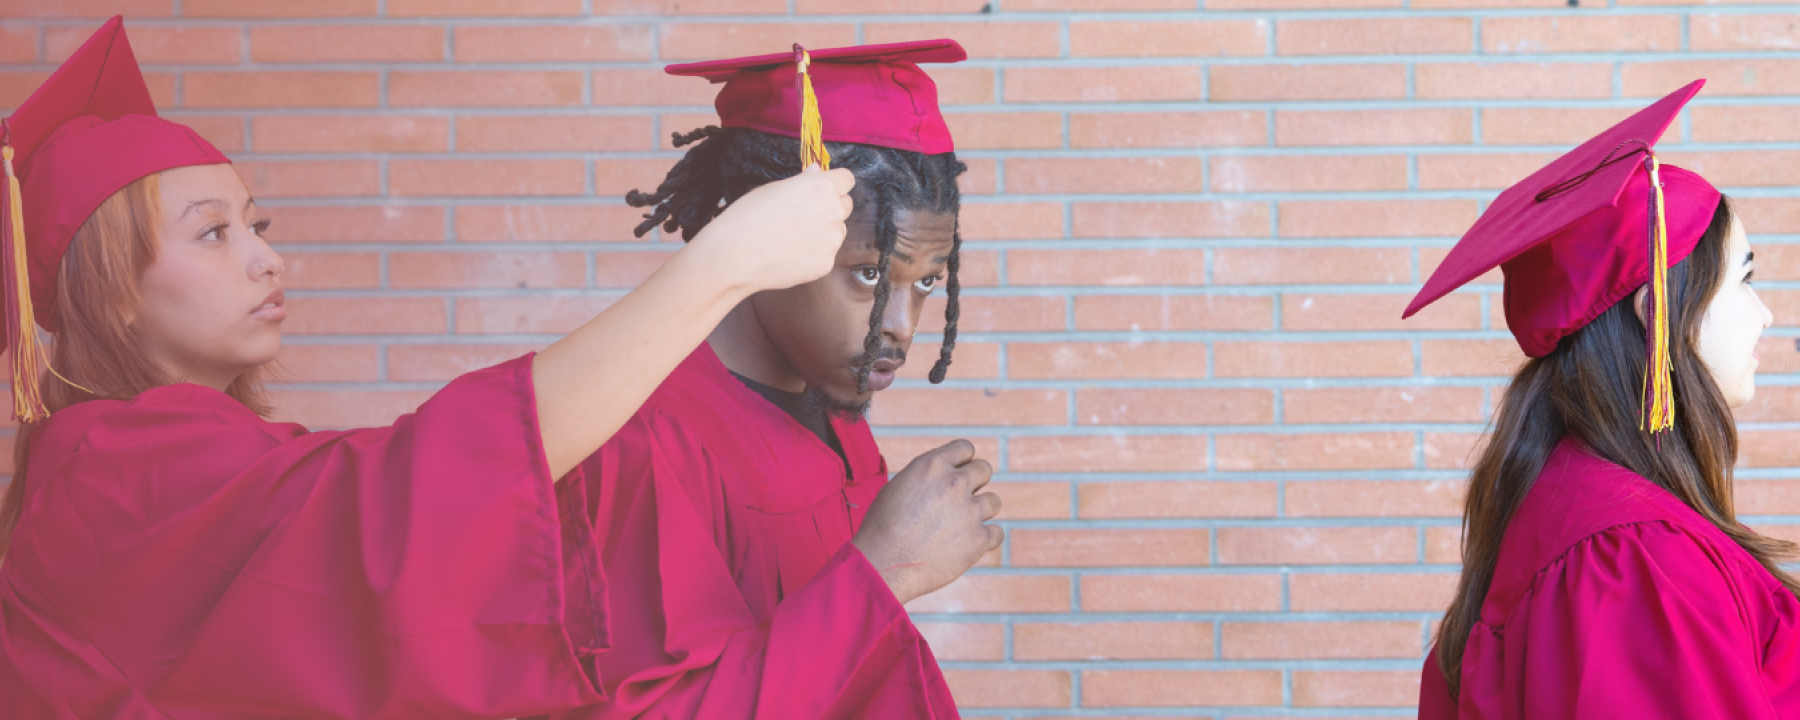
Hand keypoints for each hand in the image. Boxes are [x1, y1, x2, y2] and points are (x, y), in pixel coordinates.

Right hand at [688, 166, 855, 295]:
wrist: (734, 256)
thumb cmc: (747, 217)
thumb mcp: (773, 188)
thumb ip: (803, 181)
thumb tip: (817, 172)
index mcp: (821, 187)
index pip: (847, 179)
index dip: (835, 183)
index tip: (824, 189)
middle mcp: (833, 212)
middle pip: (846, 205)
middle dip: (831, 207)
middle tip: (805, 214)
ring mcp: (832, 240)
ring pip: (837, 231)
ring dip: (824, 231)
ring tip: (793, 237)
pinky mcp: (826, 264)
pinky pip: (827, 253)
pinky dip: (815, 253)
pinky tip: (791, 253)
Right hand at [852, 440, 1003, 603]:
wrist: (883, 564)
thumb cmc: (882, 528)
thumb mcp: (898, 487)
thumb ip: (927, 478)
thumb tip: (943, 479)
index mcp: (933, 464)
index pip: (965, 448)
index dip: (961, 462)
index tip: (955, 475)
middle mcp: (955, 483)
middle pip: (984, 470)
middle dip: (974, 483)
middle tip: (957, 502)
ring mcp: (970, 511)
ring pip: (994, 501)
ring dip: (980, 511)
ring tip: (959, 526)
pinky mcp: (978, 539)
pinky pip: (997, 533)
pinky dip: (985, 539)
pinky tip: (967, 545)